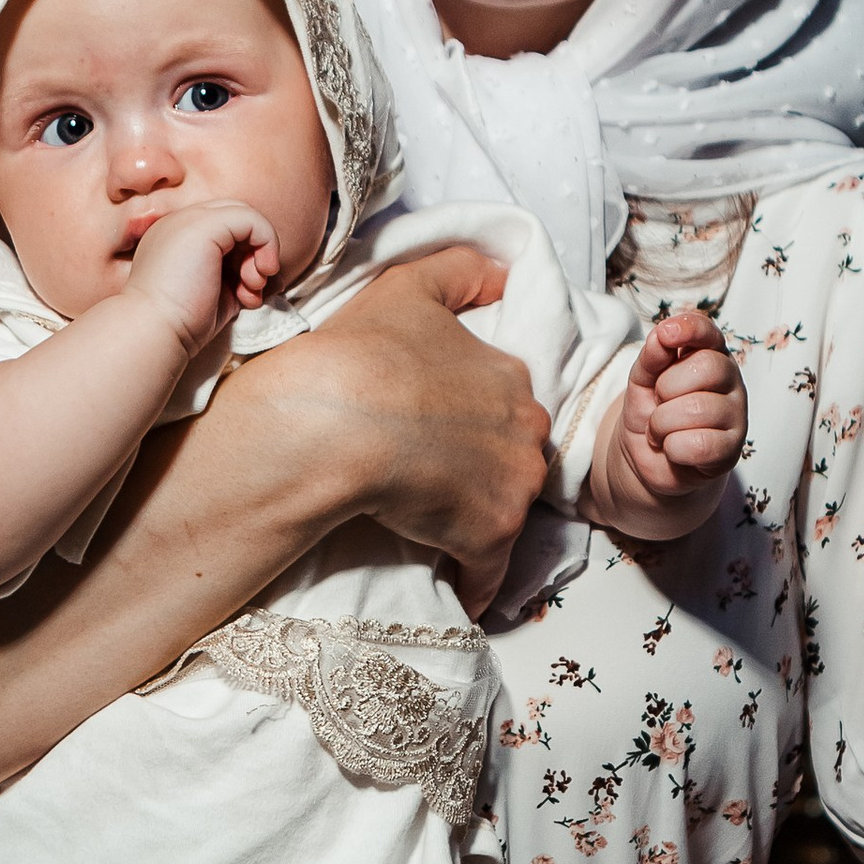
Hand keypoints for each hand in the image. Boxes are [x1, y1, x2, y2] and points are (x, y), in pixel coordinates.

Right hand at [123, 200, 279, 356]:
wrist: (153, 331)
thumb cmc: (181, 323)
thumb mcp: (217, 294)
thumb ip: (239, 278)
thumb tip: (273, 277)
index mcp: (178, 237)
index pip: (225, 229)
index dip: (246, 256)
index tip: (247, 292)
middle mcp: (180, 221)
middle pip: (237, 219)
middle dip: (256, 252)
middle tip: (253, 287)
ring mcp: (189, 218)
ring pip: (246, 215)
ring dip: (262, 252)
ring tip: (251, 288)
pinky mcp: (204, 224)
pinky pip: (251, 219)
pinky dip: (266, 245)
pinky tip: (257, 277)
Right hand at [236, 244, 548, 611]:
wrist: (336, 419)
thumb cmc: (366, 351)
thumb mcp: (411, 286)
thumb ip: (461, 270)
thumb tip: (502, 273)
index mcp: (511, 376)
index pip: (505, 405)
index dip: (474, 419)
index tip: (443, 431)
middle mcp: (526, 430)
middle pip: (514, 457)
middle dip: (485, 468)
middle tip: (436, 478)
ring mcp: (514, 486)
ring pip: (506, 510)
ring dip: (479, 521)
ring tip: (436, 529)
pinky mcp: (490, 536)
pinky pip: (489, 573)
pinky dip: (476, 584)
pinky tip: (459, 593)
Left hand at [611, 309, 745, 509]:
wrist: (646, 459)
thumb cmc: (650, 413)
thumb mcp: (642, 380)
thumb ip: (651, 356)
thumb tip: (661, 336)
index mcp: (710, 355)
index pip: (709, 332)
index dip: (690, 329)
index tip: (666, 334)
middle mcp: (730, 381)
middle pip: (707, 366)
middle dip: (667, 387)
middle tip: (659, 403)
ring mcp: (736, 415)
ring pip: (698, 409)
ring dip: (663, 423)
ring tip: (660, 430)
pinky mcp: (732, 450)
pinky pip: (699, 443)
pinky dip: (673, 448)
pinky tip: (674, 449)